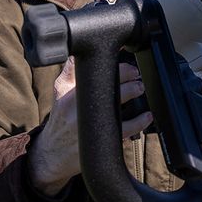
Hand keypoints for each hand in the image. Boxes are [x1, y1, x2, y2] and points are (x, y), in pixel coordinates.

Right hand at [27, 57, 151, 196]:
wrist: (54, 151)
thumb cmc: (61, 117)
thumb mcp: (60, 91)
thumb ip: (71, 70)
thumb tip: (80, 49)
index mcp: (69, 92)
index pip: (93, 71)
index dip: (116, 67)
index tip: (127, 65)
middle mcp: (78, 107)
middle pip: (108, 87)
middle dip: (128, 78)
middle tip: (136, 76)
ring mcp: (90, 124)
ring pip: (118, 107)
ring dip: (133, 94)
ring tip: (140, 88)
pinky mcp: (101, 139)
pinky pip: (125, 130)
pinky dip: (139, 122)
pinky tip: (147, 115)